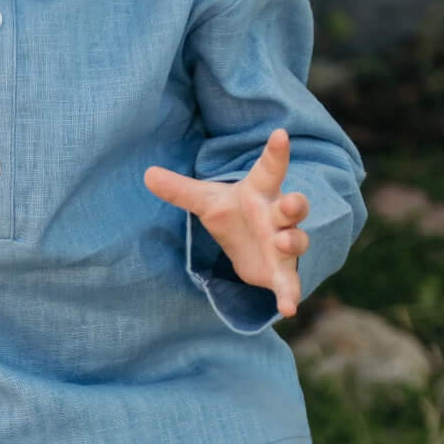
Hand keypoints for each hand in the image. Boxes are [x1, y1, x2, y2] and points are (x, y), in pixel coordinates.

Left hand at [144, 127, 310, 317]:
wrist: (249, 249)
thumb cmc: (234, 215)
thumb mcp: (206, 202)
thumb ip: (180, 190)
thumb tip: (147, 174)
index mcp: (259, 193)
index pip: (269, 169)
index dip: (276, 152)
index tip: (280, 134)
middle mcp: (276, 216)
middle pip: (292, 206)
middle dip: (295, 204)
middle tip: (292, 202)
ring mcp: (283, 244)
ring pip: (296, 240)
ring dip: (292, 241)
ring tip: (280, 242)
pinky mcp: (282, 272)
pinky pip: (290, 283)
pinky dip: (290, 294)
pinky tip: (289, 309)